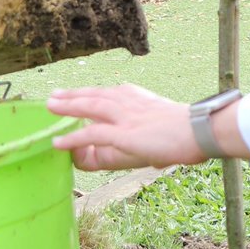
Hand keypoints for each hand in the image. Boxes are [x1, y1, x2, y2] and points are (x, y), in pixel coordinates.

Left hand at [47, 84, 207, 170]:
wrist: (200, 130)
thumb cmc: (189, 131)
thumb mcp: (162, 126)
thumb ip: (152, 133)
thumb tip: (152, 154)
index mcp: (137, 97)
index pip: (107, 94)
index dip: (89, 96)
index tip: (76, 97)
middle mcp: (128, 101)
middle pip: (93, 95)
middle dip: (72, 95)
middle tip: (53, 97)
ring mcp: (125, 117)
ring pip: (89, 108)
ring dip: (67, 108)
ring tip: (49, 108)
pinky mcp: (124, 134)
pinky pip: (92, 135)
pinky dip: (73, 137)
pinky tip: (58, 141)